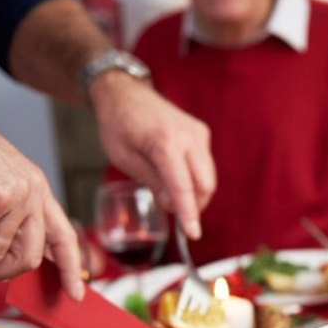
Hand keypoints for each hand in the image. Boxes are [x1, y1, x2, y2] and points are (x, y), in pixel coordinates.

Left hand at [89, 73, 214, 239]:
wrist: (125, 93)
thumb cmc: (118, 125)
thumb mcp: (125, 159)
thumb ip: (152, 182)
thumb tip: (174, 204)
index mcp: (165, 142)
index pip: (183, 187)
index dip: (188, 214)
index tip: (193, 234)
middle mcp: (188, 136)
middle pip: (205, 184)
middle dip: (194, 205)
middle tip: (173, 210)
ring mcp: (198, 132)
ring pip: (208, 176)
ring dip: (195, 192)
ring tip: (170, 191)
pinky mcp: (201, 132)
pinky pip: (205, 164)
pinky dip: (195, 178)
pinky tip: (176, 175)